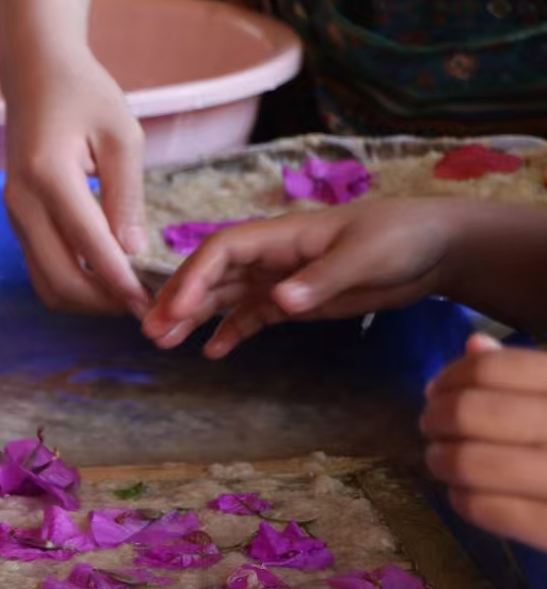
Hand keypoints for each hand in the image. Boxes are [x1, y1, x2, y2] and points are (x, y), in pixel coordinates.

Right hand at [3, 49, 149, 314]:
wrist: (35, 76)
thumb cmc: (85, 95)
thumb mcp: (123, 135)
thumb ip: (127, 197)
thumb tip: (133, 254)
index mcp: (48, 175)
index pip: (88, 245)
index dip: (120, 282)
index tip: (152, 302)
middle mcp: (22, 202)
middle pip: (60, 279)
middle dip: (104, 302)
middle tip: (146, 306)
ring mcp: (14, 216)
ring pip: (47, 284)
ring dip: (88, 300)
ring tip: (129, 297)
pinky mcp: (18, 222)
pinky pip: (43, 269)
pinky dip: (75, 284)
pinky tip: (108, 279)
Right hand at [140, 199, 459, 357]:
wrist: (437, 247)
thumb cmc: (401, 237)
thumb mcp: (365, 257)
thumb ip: (320, 279)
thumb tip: (278, 301)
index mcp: (282, 236)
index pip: (222, 251)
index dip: (194, 276)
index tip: (177, 307)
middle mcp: (272, 256)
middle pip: (213, 275)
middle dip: (180, 300)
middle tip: (151, 331)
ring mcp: (281, 278)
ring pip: (225, 296)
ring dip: (195, 317)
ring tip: (165, 343)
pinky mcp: (296, 301)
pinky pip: (252, 315)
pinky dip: (231, 331)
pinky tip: (212, 352)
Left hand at [424, 334, 546, 552]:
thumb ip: (534, 372)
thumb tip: (474, 345)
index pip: (492, 368)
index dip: (452, 377)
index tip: (437, 390)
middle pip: (472, 412)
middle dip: (438, 418)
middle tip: (432, 427)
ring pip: (473, 462)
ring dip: (443, 460)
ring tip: (441, 461)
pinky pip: (490, 509)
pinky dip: (463, 499)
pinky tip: (463, 494)